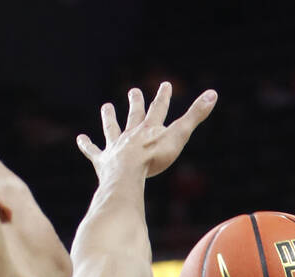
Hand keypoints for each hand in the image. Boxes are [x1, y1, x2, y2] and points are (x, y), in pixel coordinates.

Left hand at [75, 82, 215, 180]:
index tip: (165, 84)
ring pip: (112, 129)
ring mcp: (116, 147)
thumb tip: (213, 93)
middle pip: (133, 116)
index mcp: (149, 129)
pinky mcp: (103, 161)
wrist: (127, 174)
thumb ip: (195, 116)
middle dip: (135, 104)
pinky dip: (87, 145)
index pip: (158, 109)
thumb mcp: (179, 135)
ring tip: (106, 107)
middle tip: (133, 91)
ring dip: (109, 118)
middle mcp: (131, 135)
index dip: (163, 97)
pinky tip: (80, 139)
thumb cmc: (154, 157)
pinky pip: (94, 151)